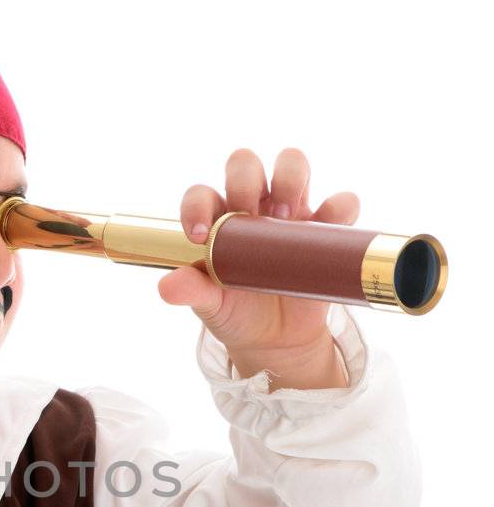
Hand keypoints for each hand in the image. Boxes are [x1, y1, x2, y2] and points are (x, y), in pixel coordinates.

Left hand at [156, 147, 356, 383]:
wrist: (276, 342)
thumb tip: (167, 287)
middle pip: (246, 165)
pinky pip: (340, 204)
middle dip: (245, 179)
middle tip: (248, 212)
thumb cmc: (236, 313)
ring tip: (284, 213)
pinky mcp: (325, 230)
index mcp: (217, 220)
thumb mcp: (210, 305)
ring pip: (293, 165)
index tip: (200, 236)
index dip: (197, 205)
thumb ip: (190, 292)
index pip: (201, 194)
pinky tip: (332, 224)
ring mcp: (290, 214)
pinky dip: (340, 206)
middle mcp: (253, 206)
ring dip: (289, 177)